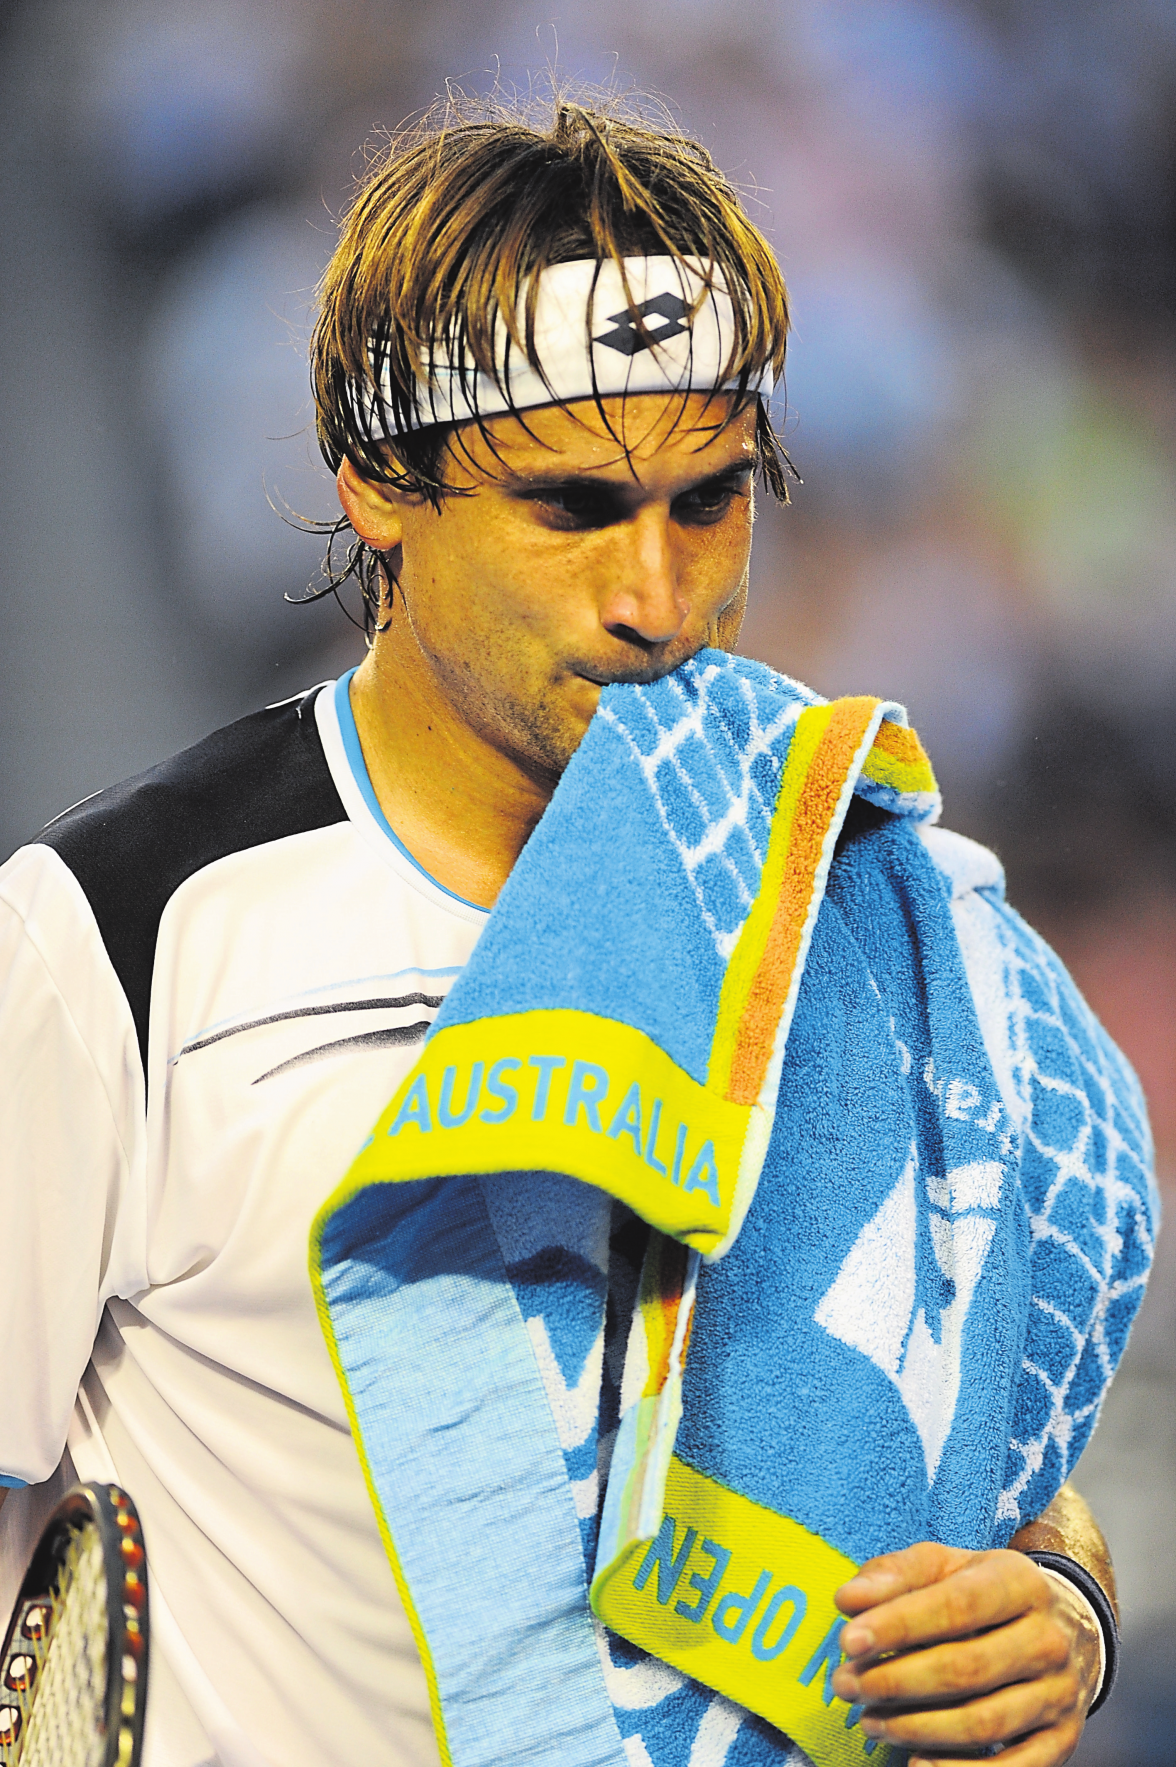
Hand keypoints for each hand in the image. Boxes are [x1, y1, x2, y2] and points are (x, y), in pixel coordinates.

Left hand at [830, 1541, 1101, 1765]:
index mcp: (1019, 1582)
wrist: (1069, 1626)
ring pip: (984, 1722)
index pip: (957, 1606)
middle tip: (846, 1685)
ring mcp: (1060, 1693)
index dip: (899, 1625)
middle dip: (896, 1681)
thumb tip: (849, 1599)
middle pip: (967, 1668)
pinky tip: (916, 1762)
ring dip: (917, 1728)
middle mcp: (1048, 1638)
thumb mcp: (947, 1566)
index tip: (849, 1641)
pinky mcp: (1063, 1738)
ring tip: (869, 1721)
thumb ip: (895, 1575)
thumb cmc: (987, 1593)